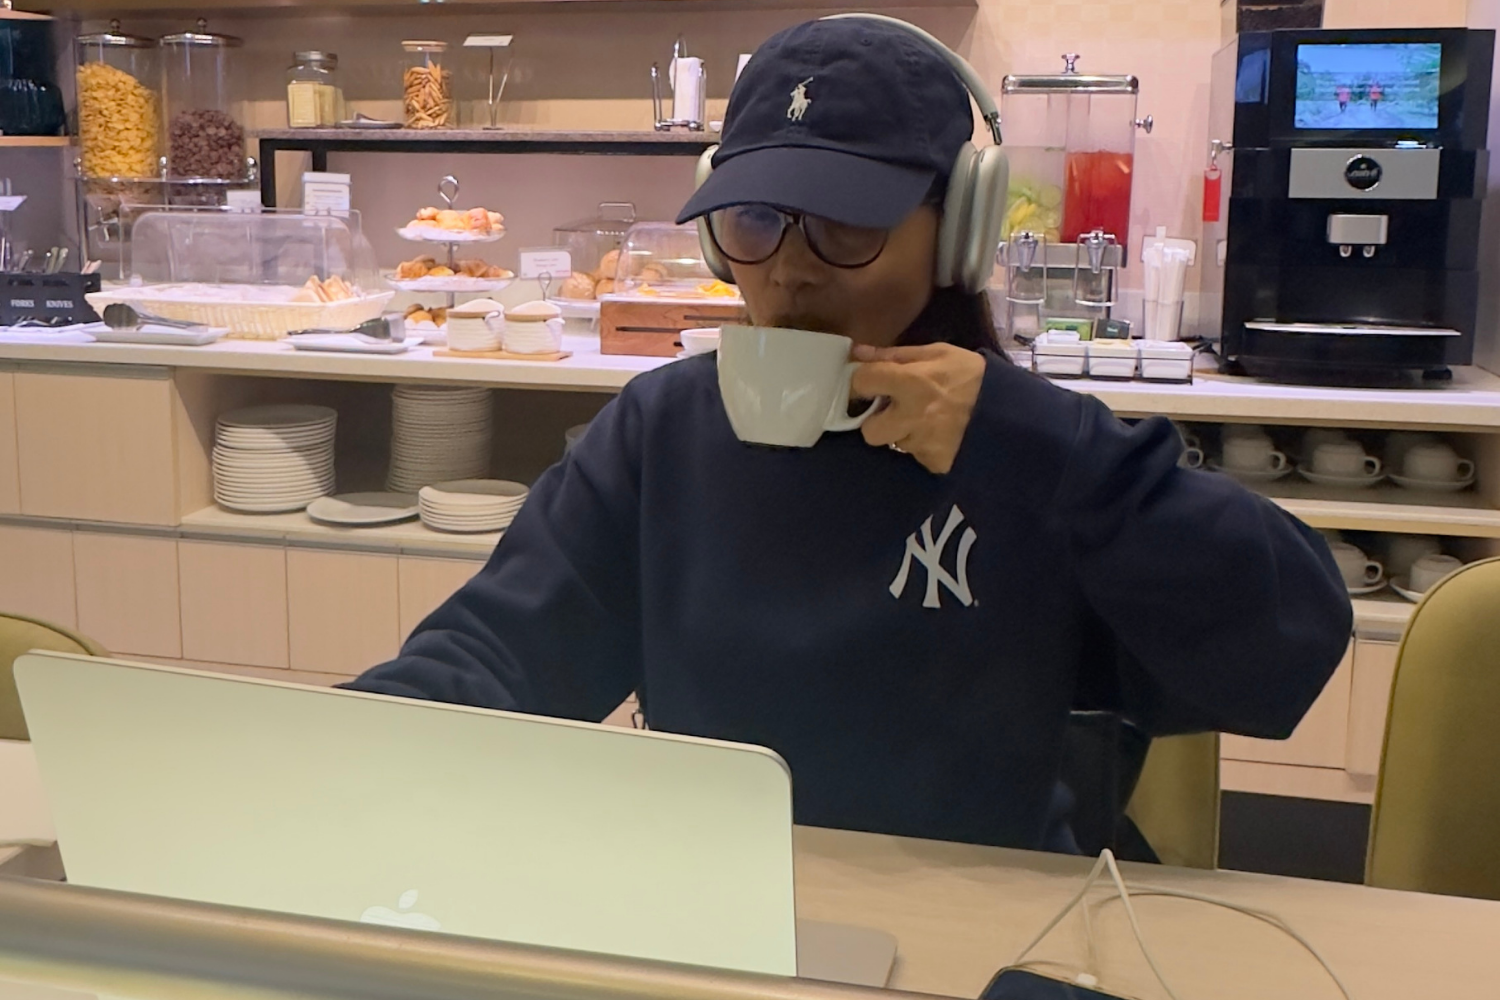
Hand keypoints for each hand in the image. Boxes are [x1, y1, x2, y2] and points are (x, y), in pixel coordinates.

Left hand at [850, 342, 986, 473]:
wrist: (1009, 411)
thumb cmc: (972, 376)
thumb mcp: (938, 353)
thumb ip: (895, 355)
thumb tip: (858, 352)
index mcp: (911, 383)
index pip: (863, 382)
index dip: (862, 382)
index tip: (870, 384)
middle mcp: (912, 417)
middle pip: (870, 432)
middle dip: (878, 423)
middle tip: (894, 412)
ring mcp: (923, 444)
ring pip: (895, 444)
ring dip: (904, 433)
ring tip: (926, 420)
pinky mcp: (934, 463)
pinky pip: (916, 456)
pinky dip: (922, 446)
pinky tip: (938, 434)